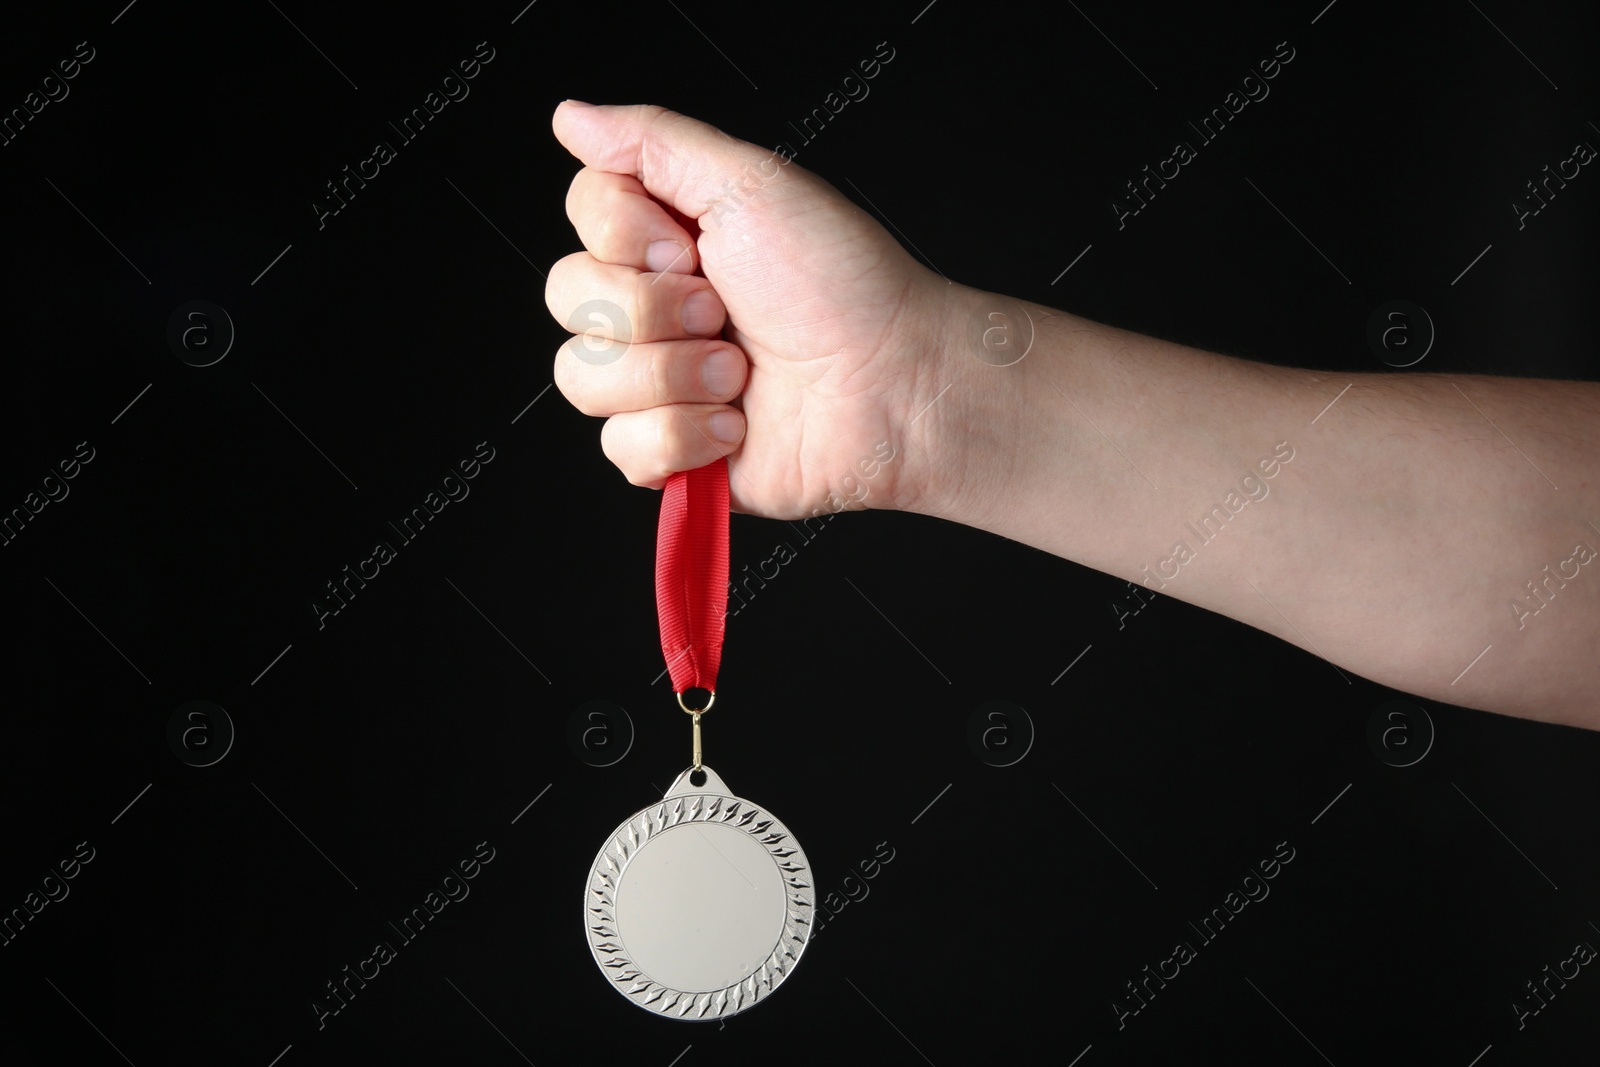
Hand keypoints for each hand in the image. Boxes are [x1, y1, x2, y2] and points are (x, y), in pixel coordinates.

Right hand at [546, 101, 956, 518]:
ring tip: (738, 374)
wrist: (893, 386)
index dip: (623, 235)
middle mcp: (656, 308)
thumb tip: (571, 115)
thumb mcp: (749, 184)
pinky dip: (683, 436)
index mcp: (669, 238)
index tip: (690, 246)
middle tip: (723, 312)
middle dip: (651, 310)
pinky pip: (620, 449)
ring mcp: (661, 383)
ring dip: (671, 375)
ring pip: (583, 379)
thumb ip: (652, 142)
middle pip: (568, 298)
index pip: (583, 217)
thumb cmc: (845, 285)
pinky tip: (736, 426)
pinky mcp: (675, 452)